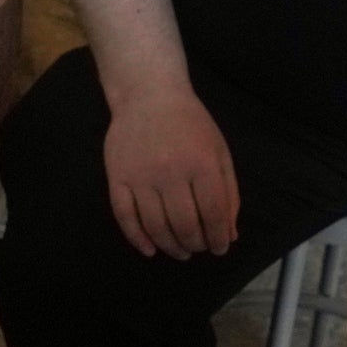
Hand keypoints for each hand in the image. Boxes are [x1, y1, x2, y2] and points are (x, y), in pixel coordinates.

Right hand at [102, 84, 239, 259]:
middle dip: (196, 244)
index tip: (219, 248)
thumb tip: (229, 235)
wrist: (148, 95)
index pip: (213, 214)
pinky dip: (137, 239)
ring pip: (155, 226)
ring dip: (171, 246)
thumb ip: (228, 193)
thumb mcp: (219, 151)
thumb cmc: (190, 124)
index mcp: (201, 164)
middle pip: (185, 225)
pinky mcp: (117, 177)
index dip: (218, 238)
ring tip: (181, 251)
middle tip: (199, 248)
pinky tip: (150, 249)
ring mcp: (140, 176)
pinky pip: (125, 217)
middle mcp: (170, 172)